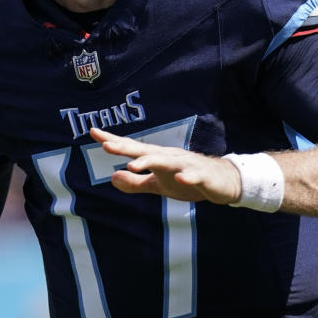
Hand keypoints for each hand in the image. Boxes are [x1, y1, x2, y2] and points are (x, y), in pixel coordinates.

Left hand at [89, 128, 241, 204]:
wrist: (224, 182)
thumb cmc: (188, 180)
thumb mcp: (158, 185)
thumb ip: (135, 182)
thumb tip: (111, 177)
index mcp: (158, 158)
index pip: (131, 148)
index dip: (113, 141)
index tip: (92, 132)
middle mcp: (169, 157)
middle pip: (145, 151)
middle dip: (125, 148)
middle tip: (106, 145)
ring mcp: (186, 165)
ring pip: (166, 161)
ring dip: (150, 162)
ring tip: (132, 164)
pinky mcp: (202, 176)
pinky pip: (193, 176)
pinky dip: (186, 176)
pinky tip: (178, 179)